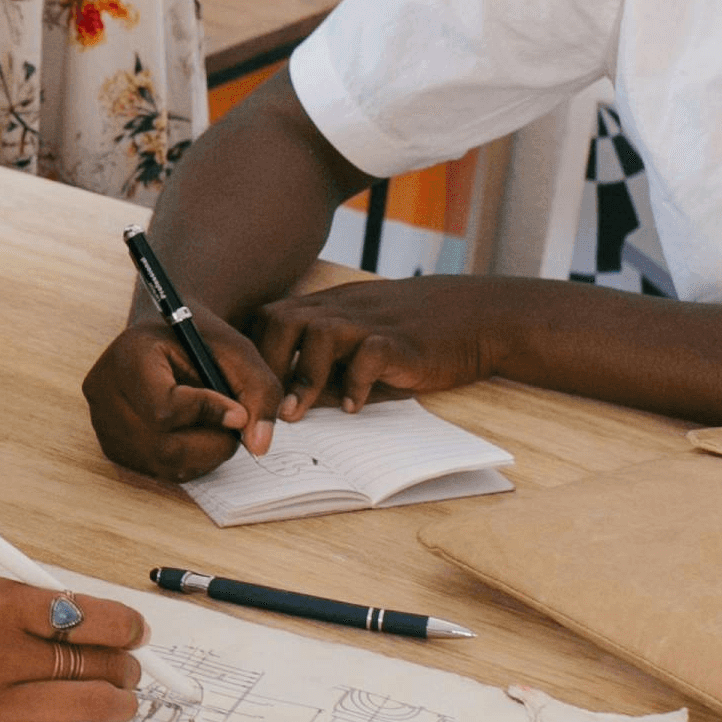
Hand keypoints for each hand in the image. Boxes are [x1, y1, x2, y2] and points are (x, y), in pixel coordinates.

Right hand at [0, 578, 146, 721]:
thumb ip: (8, 608)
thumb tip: (69, 625)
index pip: (89, 615)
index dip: (126, 628)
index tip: (133, 634)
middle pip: (96, 663)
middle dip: (125, 670)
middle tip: (127, 674)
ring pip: (87, 708)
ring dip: (115, 708)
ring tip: (115, 706)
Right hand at [81, 305, 284, 482]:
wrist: (170, 336)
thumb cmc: (203, 340)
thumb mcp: (238, 352)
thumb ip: (259, 391)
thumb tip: (258, 445)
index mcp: (128, 354)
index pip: (164, 408)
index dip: (208, 415)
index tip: (238, 411)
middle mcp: (104, 389)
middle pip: (162, 445)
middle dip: (212, 443)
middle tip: (236, 427)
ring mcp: (103, 421)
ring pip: (162, 462)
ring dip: (204, 455)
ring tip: (218, 428)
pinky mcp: (112, 444)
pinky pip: (156, 469)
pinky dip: (188, 461)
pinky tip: (198, 435)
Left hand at [262, 276, 506, 416]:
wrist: (476, 315)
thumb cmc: (412, 333)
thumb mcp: (360, 338)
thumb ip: (326, 361)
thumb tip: (282, 402)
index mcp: (327, 307)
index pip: (269, 318)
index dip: (252, 353)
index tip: (246, 391)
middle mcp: (343, 309)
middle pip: (282, 320)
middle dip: (266, 366)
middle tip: (263, 409)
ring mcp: (372, 322)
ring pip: (319, 332)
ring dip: (302, 376)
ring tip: (296, 414)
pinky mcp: (402, 341)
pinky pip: (370, 354)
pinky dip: (357, 382)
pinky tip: (355, 407)